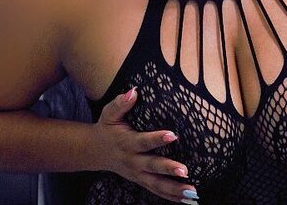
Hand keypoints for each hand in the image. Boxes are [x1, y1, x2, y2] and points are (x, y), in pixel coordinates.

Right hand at [91, 87, 199, 203]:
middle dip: (168, 169)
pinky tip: (187, 199)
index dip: (157, 139)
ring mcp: (137, 174)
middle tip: (185, 170)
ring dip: (174, 189)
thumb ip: (121, 103)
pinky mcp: (141, 180)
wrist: (95, 150)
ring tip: (192, 192)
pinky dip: (171, 197)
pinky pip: (157, 191)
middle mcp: (133, 161)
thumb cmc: (107, 128)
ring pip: (156, 184)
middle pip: (152, 167)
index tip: (173, 135)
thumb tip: (134, 91)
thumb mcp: (109, 113)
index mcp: (127, 143)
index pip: (144, 141)